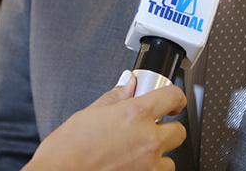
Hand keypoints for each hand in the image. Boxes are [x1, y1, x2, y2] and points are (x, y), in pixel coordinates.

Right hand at [22, 71, 186, 170]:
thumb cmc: (66, 150)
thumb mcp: (89, 114)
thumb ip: (116, 97)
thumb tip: (129, 82)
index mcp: (135, 114)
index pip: (173, 96)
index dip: (176, 97)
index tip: (174, 101)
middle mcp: (147, 139)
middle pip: (179, 131)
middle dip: (168, 129)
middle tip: (152, 130)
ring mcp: (147, 166)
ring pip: (171, 161)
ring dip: (159, 156)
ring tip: (139, 154)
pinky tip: (132, 167)